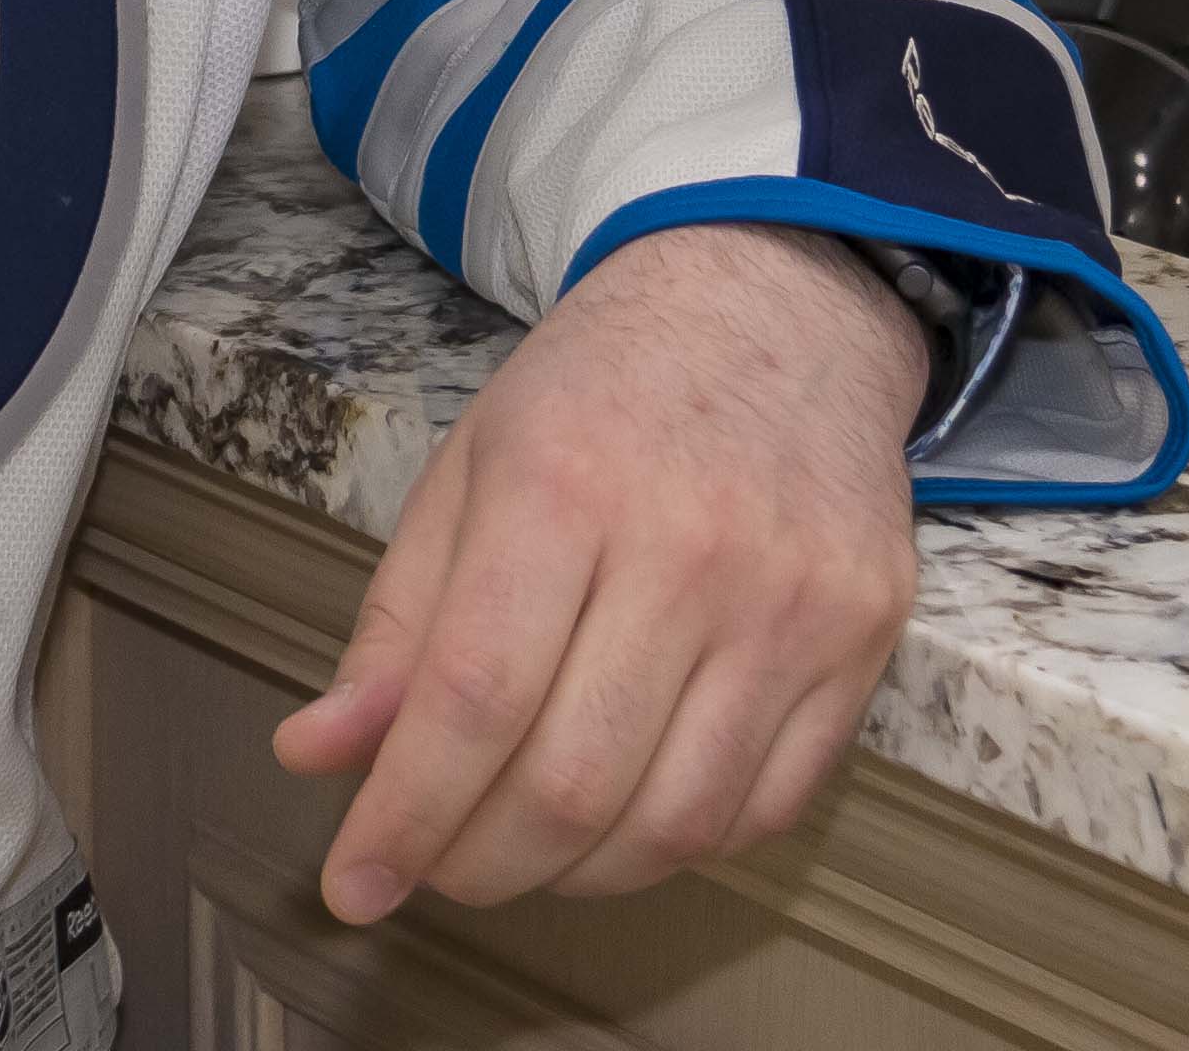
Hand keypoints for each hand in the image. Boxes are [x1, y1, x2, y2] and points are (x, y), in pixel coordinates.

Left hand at [271, 219, 924, 921]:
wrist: (779, 304)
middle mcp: (691, 548)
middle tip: (438, 865)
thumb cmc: (605, 391)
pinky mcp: (866, 635)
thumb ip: (398, 624)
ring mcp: (793, 600)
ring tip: (529, 846)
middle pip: (570, 784)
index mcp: (564, 485)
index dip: (404, 817)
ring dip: (577, 874)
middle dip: (479, 863)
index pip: (472, 701)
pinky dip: (683, 846)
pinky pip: (768, 808)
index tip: (355, 884)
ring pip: (673, 823)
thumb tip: (321, 756)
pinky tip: (631, 813)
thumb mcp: (470, 470)